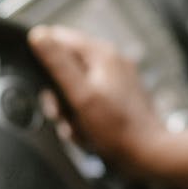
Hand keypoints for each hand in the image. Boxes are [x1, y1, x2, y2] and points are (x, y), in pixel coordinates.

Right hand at [27, 25, 166, 173]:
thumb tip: (38, 34)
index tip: (44, 85)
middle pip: (65, 67)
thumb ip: (58, 63)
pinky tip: (87, 133)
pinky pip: (88, 102)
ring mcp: (116, 79)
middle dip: (57, 94)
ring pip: (75, 88)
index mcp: (102, 54)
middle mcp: (111, 61)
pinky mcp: (118, 97)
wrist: (149, 153)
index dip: (43, 59)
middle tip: (61, 114)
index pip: (59, 38)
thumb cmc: (117, 128)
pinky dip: (83, 118)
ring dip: (69, 111)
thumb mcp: (81, 95)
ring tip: (78, 128)